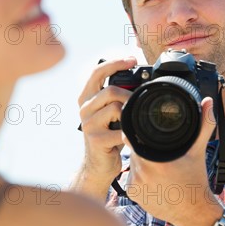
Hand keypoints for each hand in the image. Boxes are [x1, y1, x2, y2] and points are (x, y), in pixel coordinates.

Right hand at [77, 57, 136, 185]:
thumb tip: (140, 81)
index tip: (132, 59)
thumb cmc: (109, 136)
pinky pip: (120, 129)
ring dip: (130, 114)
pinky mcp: (96, 139)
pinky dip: (130, 133)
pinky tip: (130, 137)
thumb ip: (117, 97)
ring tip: (132, 123)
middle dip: (129, 95)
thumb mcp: (110, 114)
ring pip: (116, 108)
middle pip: (110, 90)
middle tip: (139, 102)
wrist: (98, 166)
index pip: (96, 72)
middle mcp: (84, 109)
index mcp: (86, 99)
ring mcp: (88, 124)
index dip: (115, 63)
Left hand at [122, 96, 220, 225]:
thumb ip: (203, 124)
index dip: (136, 133)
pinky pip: (130, 179)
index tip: (141, 130)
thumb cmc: (196, 180)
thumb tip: (207, 102)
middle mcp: (142, 173)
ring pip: (130, 164)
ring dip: (138, 162)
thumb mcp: (198, 151)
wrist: (194, 213)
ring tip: (156, 166)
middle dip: (141, 148)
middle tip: (156, 152)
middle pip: (132, 151)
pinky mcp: (132, 195)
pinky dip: (138, 176)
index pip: (133, 138)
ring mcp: (135, 185)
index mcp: (154, 161)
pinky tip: (151, 179)